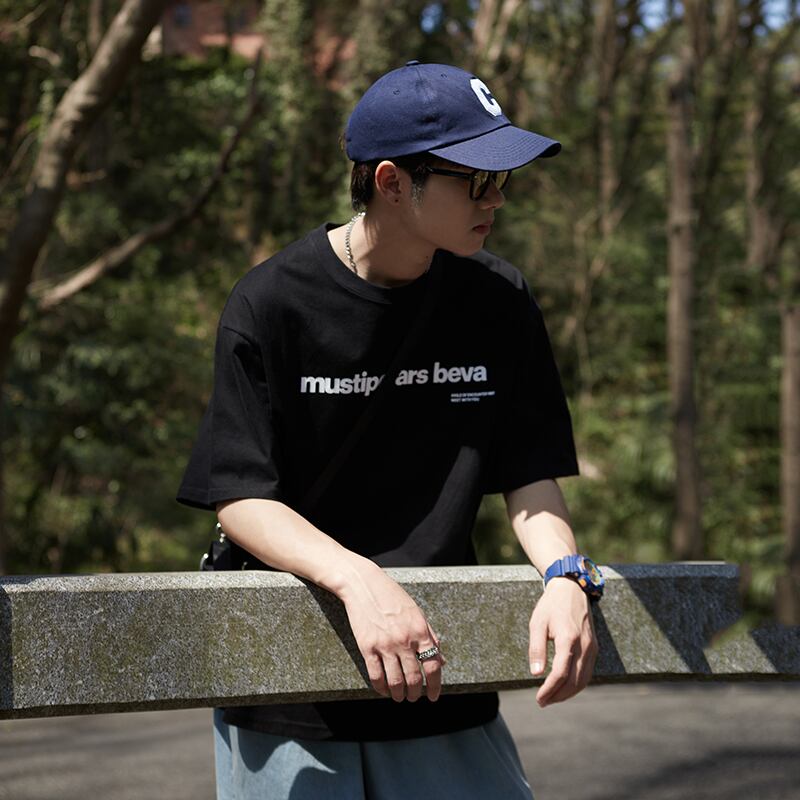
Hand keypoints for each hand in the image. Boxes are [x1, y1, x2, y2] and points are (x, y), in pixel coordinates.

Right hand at [340, 560, 445, 702]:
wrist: (363, 584)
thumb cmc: (392, 596)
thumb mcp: (416, 612)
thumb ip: (430, 636)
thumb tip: (442, 660)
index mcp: (419, 630)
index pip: (433, 666)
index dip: (435, 685)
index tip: (433, 695)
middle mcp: (404, 640)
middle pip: (414, 678)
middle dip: (416, 693)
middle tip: (414, 697)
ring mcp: (385, 644)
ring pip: (395, 681)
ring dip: (399, 694)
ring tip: (400, 697)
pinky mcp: (367, 647)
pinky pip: (376, 676)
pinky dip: (381, 688)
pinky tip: (383, 690)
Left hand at [529, 577, 597, 706]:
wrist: (571, 589)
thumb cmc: (551, 606)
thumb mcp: (537, 623)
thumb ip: (537, 648)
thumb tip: (536, 673)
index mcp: (569, 639)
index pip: (560, 674)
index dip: (549, 689)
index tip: (539, 698)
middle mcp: (584, 646)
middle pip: (574, 681)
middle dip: (558, 696)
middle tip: (543, 702)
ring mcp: (592, 648)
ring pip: (583, 680)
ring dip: (568, 693)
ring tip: (552, 698)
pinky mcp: (595, 648)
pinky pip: (588, 672)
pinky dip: (577, 684)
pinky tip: (565, 687)